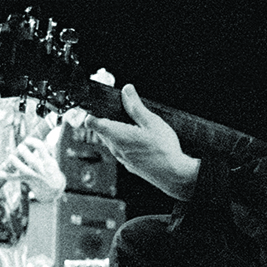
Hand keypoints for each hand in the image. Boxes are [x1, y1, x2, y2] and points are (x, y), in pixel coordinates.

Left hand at [6, 133, 65, 203]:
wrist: (53, 191)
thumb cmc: (52, 172)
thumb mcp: (53, 161)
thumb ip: (47, 151)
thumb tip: (42, 142)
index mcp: (49, 162)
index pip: (42, 149)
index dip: (34, 142)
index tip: (28, 140)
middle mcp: (41, 170)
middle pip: (33, 161)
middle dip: (25, 153)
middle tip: (20, 146)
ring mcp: (33, 176)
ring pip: (24, 170)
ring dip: (16, 163)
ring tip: (10, 157)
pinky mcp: (27, 181)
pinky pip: (16, 178)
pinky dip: (7, 176)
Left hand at [70, 85, 198, 199]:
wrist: (174, 175)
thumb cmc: (164, 150)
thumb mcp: (151, 122)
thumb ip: (136, 106)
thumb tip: (126, 90)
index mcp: (118, 135)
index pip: (94, 123)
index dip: (92, 112)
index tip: (96, 105)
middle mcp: (116, 149)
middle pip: (102, 131)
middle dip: (106, 119)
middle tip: (119, 110)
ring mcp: (122, 159)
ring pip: (110, 141)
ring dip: (115, 131)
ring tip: (131, 124)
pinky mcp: (129, 165)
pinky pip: (120, 150)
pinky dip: (123, 142)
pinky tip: (139, 140)